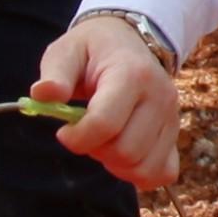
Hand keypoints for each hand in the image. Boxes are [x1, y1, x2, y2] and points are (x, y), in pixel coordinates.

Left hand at [39, 9, 181, 190]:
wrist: (128, 42)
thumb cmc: (92, 50)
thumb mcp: (67, 51)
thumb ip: (55, 73)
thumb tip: (42, 94)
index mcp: (132, 74)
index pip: (106, 124)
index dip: (78, 137)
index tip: (63, 131)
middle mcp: (160, 97)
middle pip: (126, 152)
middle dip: (96, 151)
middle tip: (85, 133)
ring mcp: (172, 118)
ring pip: (143, 167)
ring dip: (116, 165)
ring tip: (104, 142)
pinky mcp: (175, 135)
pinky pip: (163, 173)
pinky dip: (140, 174)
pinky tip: (123, 157)